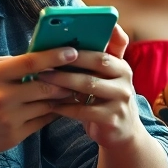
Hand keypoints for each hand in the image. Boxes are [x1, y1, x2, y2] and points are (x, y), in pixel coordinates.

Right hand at [0, 47, 78, 158]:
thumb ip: (7, 63)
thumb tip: (36, 56)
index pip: (30, 63)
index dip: (54, 56)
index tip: (73, 51)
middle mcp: (2, 97)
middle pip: (45, 86)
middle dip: (66, 80)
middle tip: (80, 73)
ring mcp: (10, 119)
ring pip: (47, 105)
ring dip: (62, 97)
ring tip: (74, 89)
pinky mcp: (14, 136)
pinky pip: (42, 122)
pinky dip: (53, 113)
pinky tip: (59, 106)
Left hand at [37, 25, 147, 148]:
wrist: (123, 134)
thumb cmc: (106, 100)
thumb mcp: (107, 79)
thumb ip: (97, 59)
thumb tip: (66, 41)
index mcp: (122, 66)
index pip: (108, 46)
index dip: (92, 39)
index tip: (71, 34)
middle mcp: (124, 80)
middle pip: (98, 62)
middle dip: (70, 58)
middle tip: (47, 57)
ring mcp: (121, 100)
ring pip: (88, 85)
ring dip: (63, 80)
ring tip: (42, 78)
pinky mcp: (112, 119)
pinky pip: (84, 110)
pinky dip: (65, 106)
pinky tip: (51, 103)